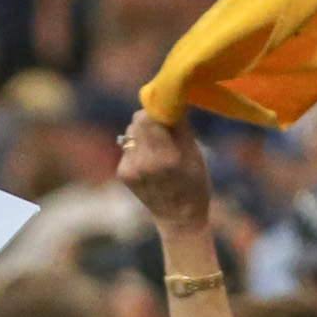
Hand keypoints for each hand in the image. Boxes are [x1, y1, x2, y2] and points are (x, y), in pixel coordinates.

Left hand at [118, 109, 213, 234]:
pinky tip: (150, 158)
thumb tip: (172, 98)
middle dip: (150, 117)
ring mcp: (129, 169)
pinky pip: (128, 147)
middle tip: (164, 124)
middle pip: (137, 121)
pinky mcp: (122, 173)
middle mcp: (143, 163)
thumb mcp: (195, 153)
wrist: (178, 218)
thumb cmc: (194, 183)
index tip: (168, 108)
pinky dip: (138, 146)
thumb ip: (179, 126)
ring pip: (131, 132)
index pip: (149, 117)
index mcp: (165, 158)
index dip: (158, 108)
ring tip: (158, 144)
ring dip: (143, 131)